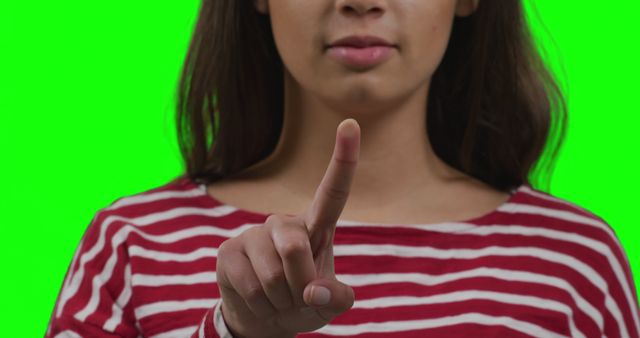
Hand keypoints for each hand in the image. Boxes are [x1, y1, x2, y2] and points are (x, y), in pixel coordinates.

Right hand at [215, 118, 359, 337]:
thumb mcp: (329, 303)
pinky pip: (250, 286)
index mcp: (316, 227)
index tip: (351, 123)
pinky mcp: (228, 250)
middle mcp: (284, 223)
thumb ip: (336, 298)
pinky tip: (258, 300)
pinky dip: (260, 305)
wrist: (265, 319)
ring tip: (277, 298)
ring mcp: (253, 234)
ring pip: (272, 274)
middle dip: (299, 285)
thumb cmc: (304, 301)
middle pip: (295, 248)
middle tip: (297, 297)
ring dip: (280, 300)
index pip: (333, 192)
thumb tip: (311, 290)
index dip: (343, 159)